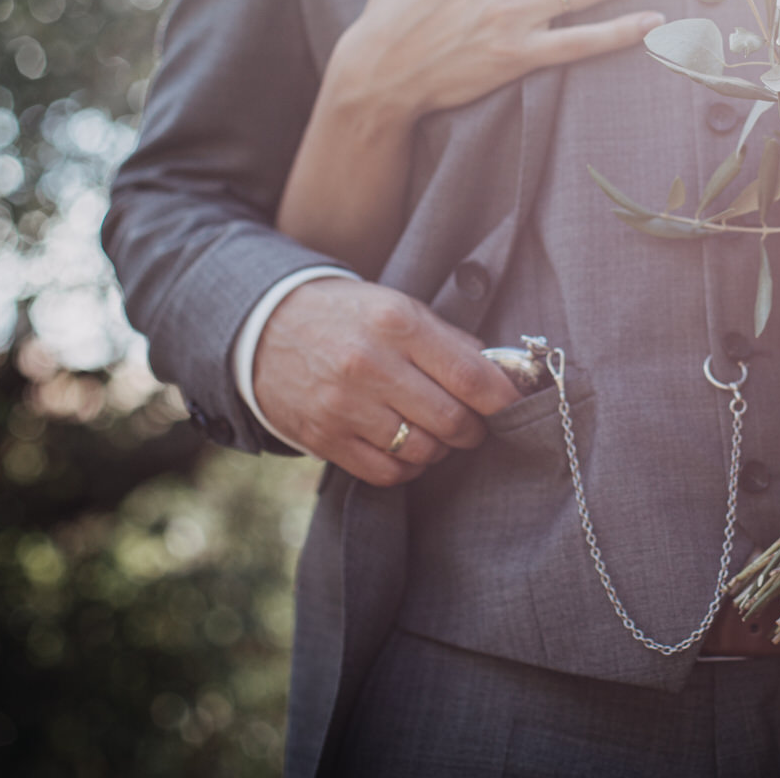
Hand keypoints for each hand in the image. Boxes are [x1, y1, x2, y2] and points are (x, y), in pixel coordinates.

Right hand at [251, 275, 521, 485]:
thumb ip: (449, 339)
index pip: (472, 376)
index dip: (504, 400)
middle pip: (452, 420)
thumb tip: (498, 373)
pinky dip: (409, 467)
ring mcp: (344, 405)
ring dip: (441, 449)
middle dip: (474, 429)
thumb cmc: (347, 316)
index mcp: (397, 324)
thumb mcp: (398, 306)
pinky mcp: (324, 437)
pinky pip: (387, 472)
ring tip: (436, 433)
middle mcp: (371, 365)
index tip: (513, 405)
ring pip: (423, 451)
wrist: (265, 327)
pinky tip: (407, 449)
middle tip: (473, 424)